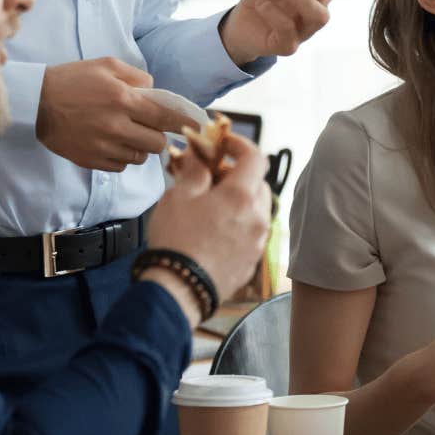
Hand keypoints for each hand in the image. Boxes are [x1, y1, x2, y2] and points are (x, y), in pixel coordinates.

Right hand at [36, 58, 198, 171]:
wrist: (35, 102)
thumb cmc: (72, 79)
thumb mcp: (106, 65)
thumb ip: (136, 76)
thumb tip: (155, 91)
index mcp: (122, 100)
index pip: (166, 117)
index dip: (185, 122)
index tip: (198, 125)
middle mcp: (115, 126)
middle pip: (157, 144)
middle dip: (158, 135)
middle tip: (149, 126)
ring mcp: (102, 147)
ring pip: (139, 158)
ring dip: (140, 147)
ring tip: (128, 133)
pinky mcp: (90, 161)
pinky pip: (120, 166)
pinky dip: (122, 157)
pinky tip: (112, 143)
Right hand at [146, 128, 271, 303]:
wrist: (177, 290)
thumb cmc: (176, 241)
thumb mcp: (178, 196)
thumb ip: (195, 171)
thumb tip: (200, 157)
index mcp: (241, 196)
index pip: (255, 157)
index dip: (240, 145)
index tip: (224, 144)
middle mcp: (257, 217)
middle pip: (258, 184)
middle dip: (238, 175)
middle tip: (212, 177)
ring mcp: (258, 242)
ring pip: (256, 210)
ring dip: (240, 202)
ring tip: (211, 206)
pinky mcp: (251, 262)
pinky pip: (251, 234)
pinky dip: (239, 225)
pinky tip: (215, 232)